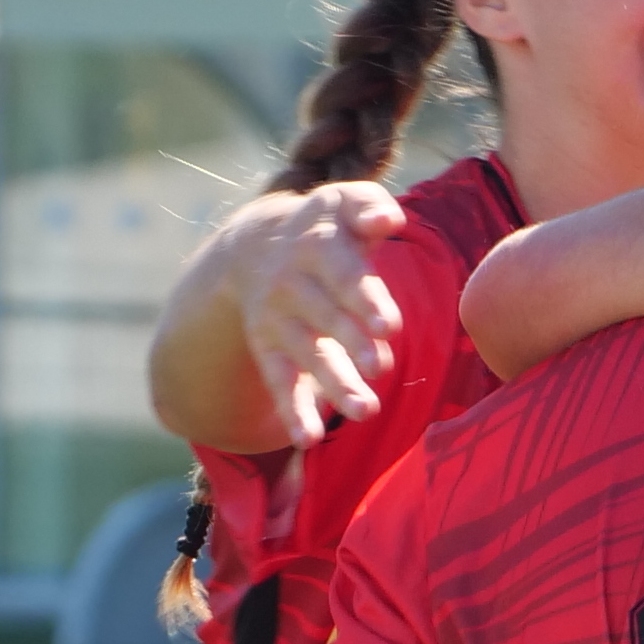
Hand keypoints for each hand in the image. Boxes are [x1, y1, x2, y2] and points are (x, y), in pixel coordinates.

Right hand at [227, 184, 411, 445]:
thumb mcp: (342, 203)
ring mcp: (278, 320)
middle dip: (351, 343)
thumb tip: (390, 218)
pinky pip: (278, 382)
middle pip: (326, 318)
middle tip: (380, 367)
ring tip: (367, 411)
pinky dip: (291, 411)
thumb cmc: (325, 226)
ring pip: (306, 356)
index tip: (389, 326)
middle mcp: (293, 285)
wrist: (254, 244)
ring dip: (335, 384)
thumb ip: (369, 205)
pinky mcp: (269, 349)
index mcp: (318, 247)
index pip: (343, 275)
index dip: (364, 299)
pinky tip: (309, 440)